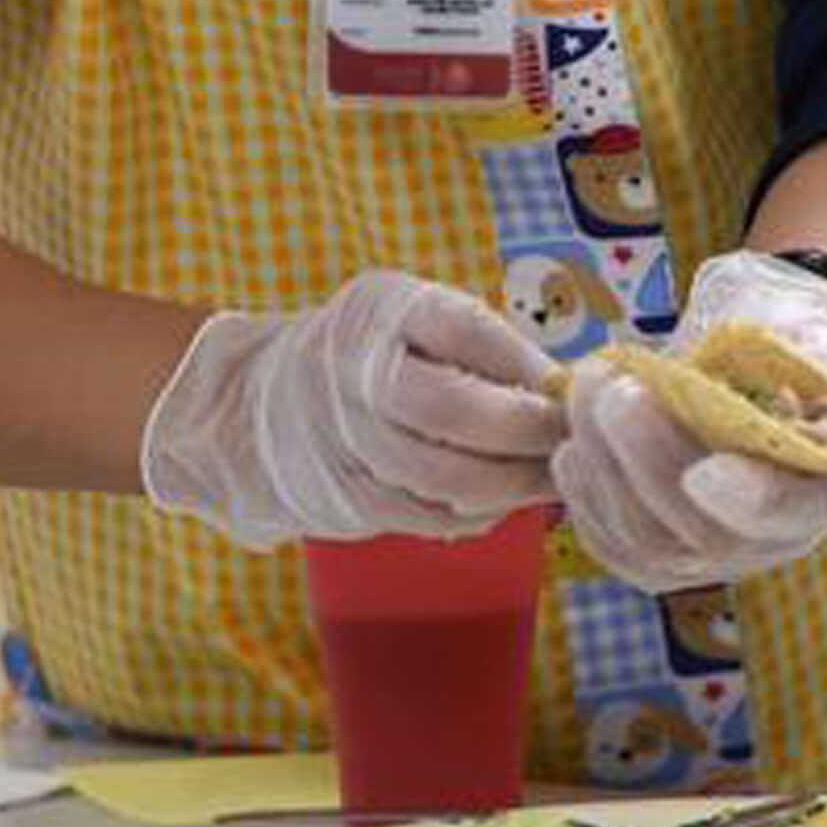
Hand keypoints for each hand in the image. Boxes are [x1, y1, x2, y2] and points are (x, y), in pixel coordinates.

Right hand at [140, 268, 565, 548]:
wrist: (254, 405)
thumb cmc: (366, 354)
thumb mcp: (408, 320)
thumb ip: (476, 346)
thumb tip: (567, 388)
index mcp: (382, 310)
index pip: (465, 330)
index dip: (526, 364)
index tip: (571, 388)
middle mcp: (355, 371)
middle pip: (453, 410)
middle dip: (526, 432)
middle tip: (572, 442)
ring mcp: (343, 439)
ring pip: (443, 475)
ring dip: (512, 485)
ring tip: (555, 480)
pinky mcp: (343, 498)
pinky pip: (423, 515)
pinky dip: (476, 514)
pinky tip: (507, 502)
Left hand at [551, 249, 826, 595]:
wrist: (750, 375)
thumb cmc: (779, 350)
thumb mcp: (800, 340)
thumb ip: (788, 353)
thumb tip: (765, 349)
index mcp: (819, 487)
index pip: (789, 510)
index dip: (748, 500)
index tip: (705, 471)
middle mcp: (768, 541)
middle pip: (704, 533)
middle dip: (650, 461)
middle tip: (614, 392)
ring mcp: (708, 557)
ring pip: (648, 542)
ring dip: (605, 467)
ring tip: (586, 391)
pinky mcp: (655, 558)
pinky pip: (614, 546)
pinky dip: (585, 500)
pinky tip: (571, 447)